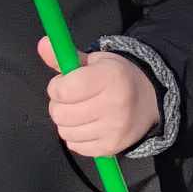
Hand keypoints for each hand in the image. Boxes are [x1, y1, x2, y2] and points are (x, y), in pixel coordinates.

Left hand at [39, 38, 160, 156]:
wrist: (150, 100)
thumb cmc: (117, 77)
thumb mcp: (95, 61)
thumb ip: (66, 56)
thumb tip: (42, 44)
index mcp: (110, 76)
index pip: (63, 90)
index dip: (57, 86)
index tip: (64, 82)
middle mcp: (114, 104)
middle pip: (60, 113)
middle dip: (59, 104)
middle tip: (72, 98)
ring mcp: (113, 129)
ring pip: (64, 132)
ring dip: (67, 122)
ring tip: (81, 111)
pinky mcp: (110, 147)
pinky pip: (75, 146)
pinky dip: (76, 137)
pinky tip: (88, 125)